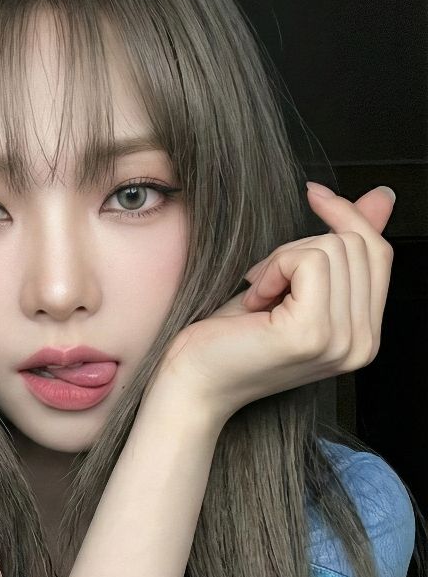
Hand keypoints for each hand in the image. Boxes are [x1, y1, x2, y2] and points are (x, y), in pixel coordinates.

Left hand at [159, 184, 395, 426]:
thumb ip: (340, 248)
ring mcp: (342, 341)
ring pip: (332, 248)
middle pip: (355, 244)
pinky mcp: (313, 333)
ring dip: (282, 260)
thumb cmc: (232, 338)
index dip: (349, 215)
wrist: (194, 383)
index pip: (379, 254)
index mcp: (365, 335)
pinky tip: (255, 300)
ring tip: (259, 296)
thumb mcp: (293, 284)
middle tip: (265, 283)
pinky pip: (309, 260)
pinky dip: (274, 268)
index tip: (313, 193)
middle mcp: (363, 344)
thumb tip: (382, 196)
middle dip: (301, 247)